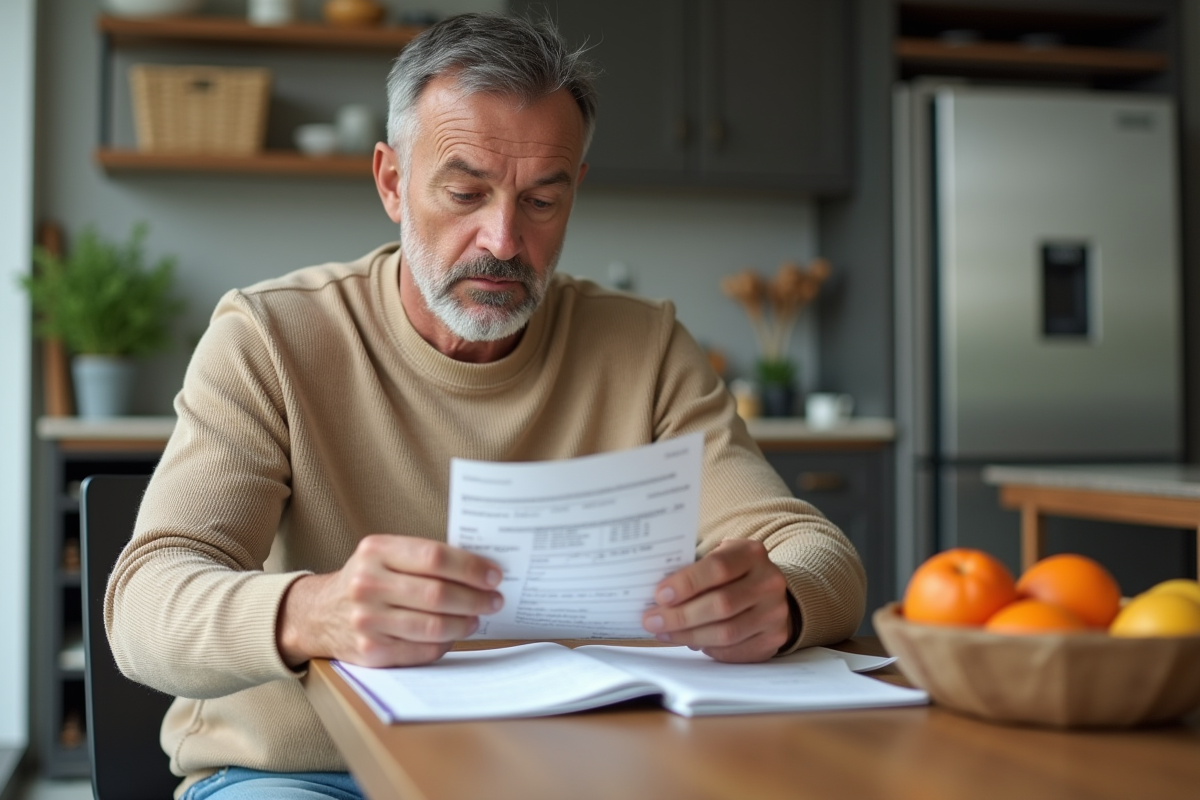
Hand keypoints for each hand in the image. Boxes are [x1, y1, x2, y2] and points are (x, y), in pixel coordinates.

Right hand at [277, 534, 503, 668]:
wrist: (319, 613)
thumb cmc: (367, 579)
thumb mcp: (385, 554)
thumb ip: (425, 558)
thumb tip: (481, 570)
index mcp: (376, 551)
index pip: (435, 557)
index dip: (471, 567)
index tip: (494, 575)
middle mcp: (367, 584)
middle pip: (437, 594)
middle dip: (475, 598)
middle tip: (494, 600)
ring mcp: (366, 621)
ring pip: (433, 626)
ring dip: (465, 623)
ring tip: (477, 618)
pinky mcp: (370, 652)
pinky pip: (421, 650)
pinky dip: (444, 644)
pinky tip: (453, 635)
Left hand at [641, 539, 791, 662]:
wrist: (768, 591)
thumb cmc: (731, 574)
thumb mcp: (718, 558)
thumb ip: (693, 570)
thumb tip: (657, 596)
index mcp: (751, 554)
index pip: (718, 568)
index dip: (687, 583)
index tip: (659, 596)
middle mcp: (769, 582)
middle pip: (721, 604)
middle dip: (681, 616)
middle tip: (652, 621)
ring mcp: (775, 613)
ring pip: (726, 632)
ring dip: (689, 636)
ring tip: (664, 634)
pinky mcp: (773, 639)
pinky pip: (734, 650)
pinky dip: (708, 648)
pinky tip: (690, 642)